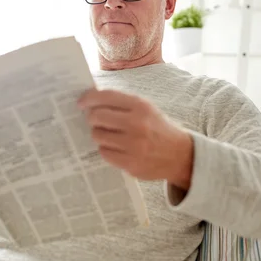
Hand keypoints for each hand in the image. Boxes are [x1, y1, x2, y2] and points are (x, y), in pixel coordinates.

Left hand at [78, 89, 193, 189]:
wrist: (179, 155)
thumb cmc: (157, 128)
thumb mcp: (146, 109)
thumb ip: (122, 103)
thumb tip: (91, 100)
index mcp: (140, 106)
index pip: (106, 97)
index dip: (89, 98)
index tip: (81, 102)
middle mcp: (136, 124)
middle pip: (97, 117)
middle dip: (92, 118)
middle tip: (94, 120)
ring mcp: (133, 145)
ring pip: (98, 136)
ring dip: (99, 134)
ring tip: (109, 135)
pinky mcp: (130, 163)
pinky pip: (104, 153)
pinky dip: (106, 149)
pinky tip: (115, 148)